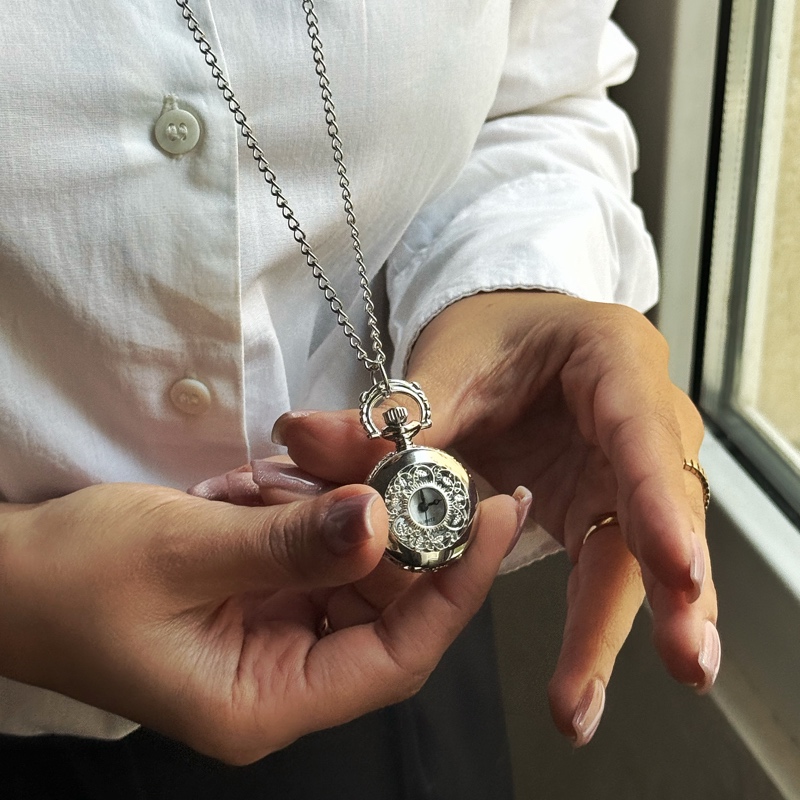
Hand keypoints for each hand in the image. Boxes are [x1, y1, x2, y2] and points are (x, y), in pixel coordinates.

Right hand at [0, 480, 517, 762]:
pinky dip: (310, 511)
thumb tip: (380, 521)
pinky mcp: (262, 597)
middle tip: (409, 461)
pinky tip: (272, 483)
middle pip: (387, 610)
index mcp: (267, 701)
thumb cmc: (74, 577)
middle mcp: (283, 678)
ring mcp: (275, 635)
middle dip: (403, 533)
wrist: (9, 572)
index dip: (456, 586)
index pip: (397, 656)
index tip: (495, 515)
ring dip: (344, 512)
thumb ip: (289, 541)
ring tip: (304, 469)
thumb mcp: (183, 551)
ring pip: (355, 572)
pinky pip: (317, 551)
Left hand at [272, 291, 718, 745]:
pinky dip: (596, 624)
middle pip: (661, 507)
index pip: (640, 431)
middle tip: (683, 658)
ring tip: (590, 701)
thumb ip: (394, 412)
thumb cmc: (494, 332)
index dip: (656, 499)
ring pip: (642, 550)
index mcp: (611, 360)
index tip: (674, 569)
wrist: (513, 334)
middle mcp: (639, 418)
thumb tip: (303, 437)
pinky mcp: (602, 505)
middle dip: (674, 587)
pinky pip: (606, 567)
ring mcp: (626, 468)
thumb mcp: (449, 361)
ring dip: (638, 626)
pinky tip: (580, 684)